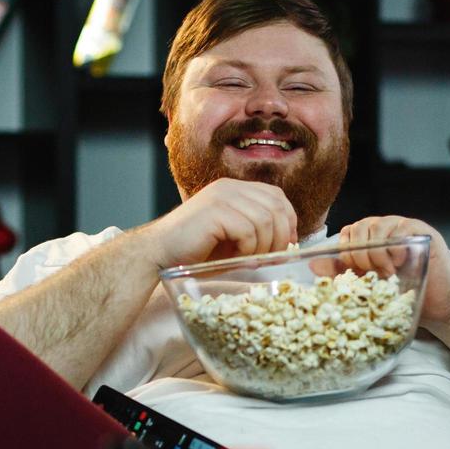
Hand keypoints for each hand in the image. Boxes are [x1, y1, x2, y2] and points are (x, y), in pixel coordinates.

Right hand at [142, 178, 299, 267]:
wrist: (159, 253)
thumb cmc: (195, 251)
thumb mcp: (232, 237)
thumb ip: (257, 232)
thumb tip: (289, 243)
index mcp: (234, 189)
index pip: (277, 196)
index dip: (288, 220)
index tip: (287, 244)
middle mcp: (229, 187)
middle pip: (276, 206)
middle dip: (281, 236)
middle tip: (273, 257)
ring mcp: (221, 197)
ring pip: (266, 219)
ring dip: (264, 245)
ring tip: (251, 260)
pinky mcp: (214, 211)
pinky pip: (248, 230)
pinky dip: (249, 248)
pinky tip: (236, 257)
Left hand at [337, 216, 449, 328]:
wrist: (438, 305)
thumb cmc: (404, 295)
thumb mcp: (367, 285)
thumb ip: (342, 272)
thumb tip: (313, 264)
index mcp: (371, 239)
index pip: (348, 233)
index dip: (347, 251)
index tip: (355, 271)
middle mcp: (385, 229)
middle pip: (360, 228)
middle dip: (360, 254)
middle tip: (374, 274)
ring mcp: (404, 227)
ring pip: (378, 227)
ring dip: (378, 253)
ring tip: (389, 272)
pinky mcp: (422, 232)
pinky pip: (400, 229)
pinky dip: (395, 247)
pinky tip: (400, 263)